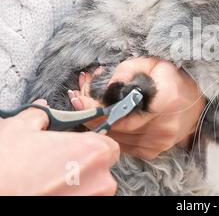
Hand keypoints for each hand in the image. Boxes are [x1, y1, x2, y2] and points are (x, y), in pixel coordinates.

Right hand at [0, 100, 119, 194]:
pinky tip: (49, 192)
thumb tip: (42, 111)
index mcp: (94, 151)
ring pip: (94, 188)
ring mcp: (93, 200)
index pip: (108, 146)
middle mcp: (101, 179)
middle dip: (85, 166)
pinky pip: (84, 199)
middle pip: (103, 169)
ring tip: (50, 180)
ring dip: (79, 185)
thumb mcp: (21, 129)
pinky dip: (71, 196)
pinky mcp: (85, 211)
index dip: (92, 146)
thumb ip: (40, 116)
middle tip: (59, 165)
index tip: (77, 149)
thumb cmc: (6, 167)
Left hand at [69, 57, 205, 159]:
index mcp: (165, 102)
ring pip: (115, 139)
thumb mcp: (150, 63)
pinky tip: (107, 119)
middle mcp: (163, 127)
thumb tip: (102, 88)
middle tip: (77, 99)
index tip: (77, 99)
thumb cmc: (172, 78)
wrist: (195, 99)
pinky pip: (123, 145)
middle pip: (114, 129)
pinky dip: (112, 133)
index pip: (120, 114)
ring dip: (99, 124)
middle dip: (91, 114)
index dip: (94, 108)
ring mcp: (159, 143)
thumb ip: (125, 72)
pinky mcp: (154, 151)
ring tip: (90, 106)